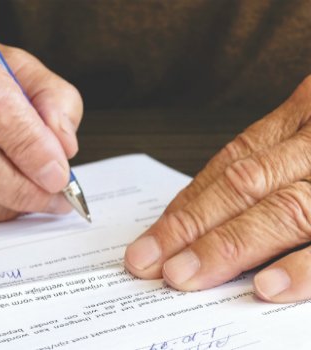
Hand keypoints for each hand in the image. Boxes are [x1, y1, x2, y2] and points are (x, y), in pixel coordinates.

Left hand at [125, 75, 310, 302]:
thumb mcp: (308, 137)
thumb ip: (266, 168)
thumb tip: (201, 217)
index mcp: (301, 118)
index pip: (227, 167)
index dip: (186, 206)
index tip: (150, 241)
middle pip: (244, 186)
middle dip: (193, 229)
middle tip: (150, 264)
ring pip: (285, 211)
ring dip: (230, 249)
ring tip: (186, 277)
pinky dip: (307, 267)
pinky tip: (267, 287)